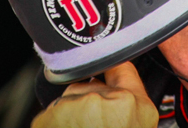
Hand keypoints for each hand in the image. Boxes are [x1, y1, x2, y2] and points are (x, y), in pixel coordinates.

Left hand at [32, 62, 158, 127]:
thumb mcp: (141, 124)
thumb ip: (130, 100)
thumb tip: (114, 75)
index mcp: (131, 103)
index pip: (120, 66)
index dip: (113, 70)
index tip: (108, 71)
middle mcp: (99, 100)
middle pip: (90, 84)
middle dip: (91, 100)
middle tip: (98, 127)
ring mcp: (70, 109)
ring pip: (68, 100)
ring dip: (72, 113)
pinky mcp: (45, 120)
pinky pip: (51, 115)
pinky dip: (56, 126)